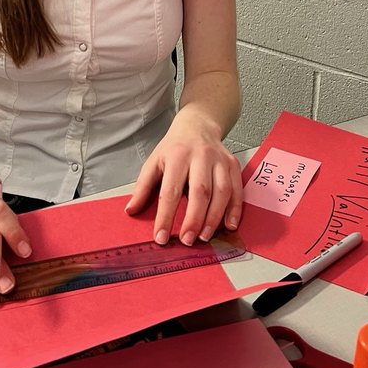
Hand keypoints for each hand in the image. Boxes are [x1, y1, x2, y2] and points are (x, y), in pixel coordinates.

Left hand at [125, 112, 242, 246]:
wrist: (197, 126)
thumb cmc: (174, 148)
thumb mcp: (154, 162)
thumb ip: (143, 187)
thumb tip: (131, 210)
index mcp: (177, 156)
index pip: (170, 191)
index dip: (165, 216)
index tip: (161, 237)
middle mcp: (200, 157)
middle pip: (199, 191)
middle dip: (194, 219)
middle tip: (187, 240)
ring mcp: (219, 160)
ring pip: (221, 192)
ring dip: (214, 217)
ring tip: (205, 237)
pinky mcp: (232, 165)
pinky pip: (237, 189)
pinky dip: (235, 209)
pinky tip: (229, 225)